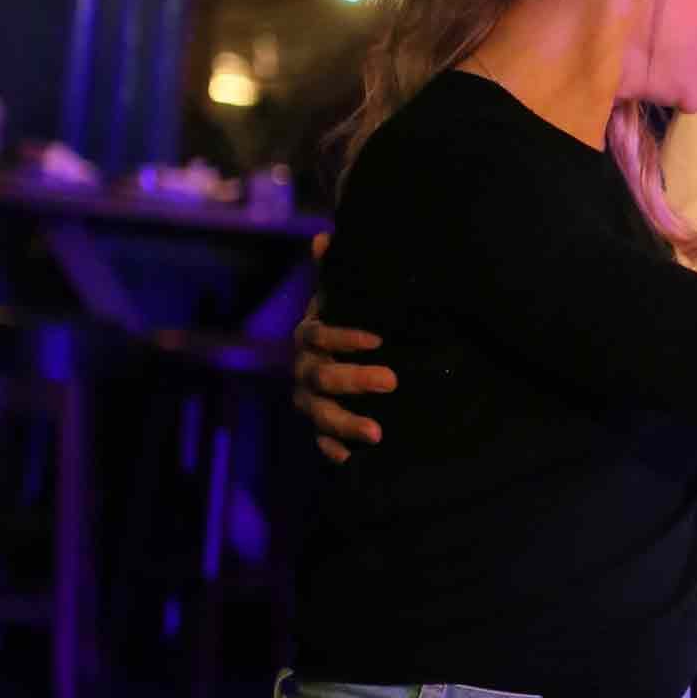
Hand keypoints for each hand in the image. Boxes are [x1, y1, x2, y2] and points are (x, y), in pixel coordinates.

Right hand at [295, 288, 392, 463]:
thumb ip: (336, 272)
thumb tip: (325, 238)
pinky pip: (322, 443)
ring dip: (347, 424)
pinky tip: (351, 459)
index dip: (345, 337)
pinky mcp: (319, 428)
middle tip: (392, 380)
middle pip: (323, 377)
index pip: (319, 335)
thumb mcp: (342, 298)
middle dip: (355, 380)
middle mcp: (304, 370)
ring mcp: (309, 400)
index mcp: (310, 336)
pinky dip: (336, 451)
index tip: (378, 340)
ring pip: (321, 414)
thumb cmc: (348, 323)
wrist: (339, 358)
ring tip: (377, 433)